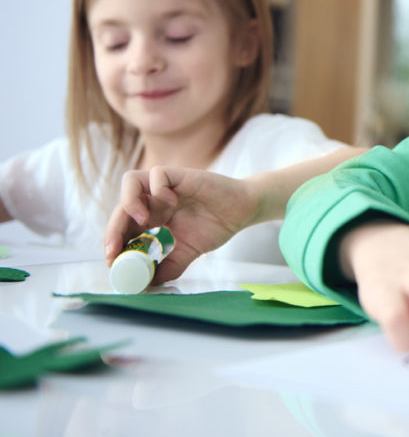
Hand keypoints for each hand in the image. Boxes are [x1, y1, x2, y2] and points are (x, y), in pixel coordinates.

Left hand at [104, 167, 258, 282]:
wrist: (243, 210)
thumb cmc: (216, 226)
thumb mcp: (188, 253)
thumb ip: (169, 267)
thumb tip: (148, 284)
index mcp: (153, 217)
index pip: (123, 226)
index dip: (114, 241)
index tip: (113, 261)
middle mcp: (155, 200)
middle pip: (121, 208)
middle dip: (113, 230)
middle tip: (115, 251)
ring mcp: (166, 186)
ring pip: (130, 181)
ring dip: (129, 202)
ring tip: (142, 221)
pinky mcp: (180, 175)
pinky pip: (157, 174)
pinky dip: (159, 190)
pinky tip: (171, 204)